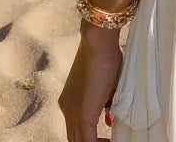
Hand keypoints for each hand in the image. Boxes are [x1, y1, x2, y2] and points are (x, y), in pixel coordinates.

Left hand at [58, 26, 121, 141]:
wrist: (98, 43)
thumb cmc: (105, 56)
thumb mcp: (106, 84)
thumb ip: (105, 103)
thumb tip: (109, 118)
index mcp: (69, 101)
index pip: (75, 128)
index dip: (89, 136)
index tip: (104, 137)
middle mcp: (66, 109)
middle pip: (75, 138)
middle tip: (108, 141)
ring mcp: (72, 113)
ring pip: (79, 141)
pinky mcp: (83, 116)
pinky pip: (88, 141)